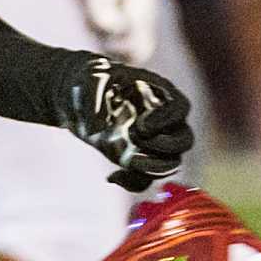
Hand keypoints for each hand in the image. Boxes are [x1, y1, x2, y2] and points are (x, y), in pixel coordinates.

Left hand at [54, 54, 193, 190]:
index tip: (142, 125)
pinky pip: (146, 179)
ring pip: (170, 163)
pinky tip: (112, 176)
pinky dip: (133, 182)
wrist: (77, 96)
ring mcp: (151, 142)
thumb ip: (94, 96)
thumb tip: (97, 128)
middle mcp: (161, 120)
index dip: (167, 119)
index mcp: (159, 93)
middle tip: (135, 139)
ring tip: (125, 160)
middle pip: (183, 140)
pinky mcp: (136, 158)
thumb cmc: (90, 79)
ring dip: (152, 168)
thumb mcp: (90, 77)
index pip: (180, 108)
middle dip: (165, 146)